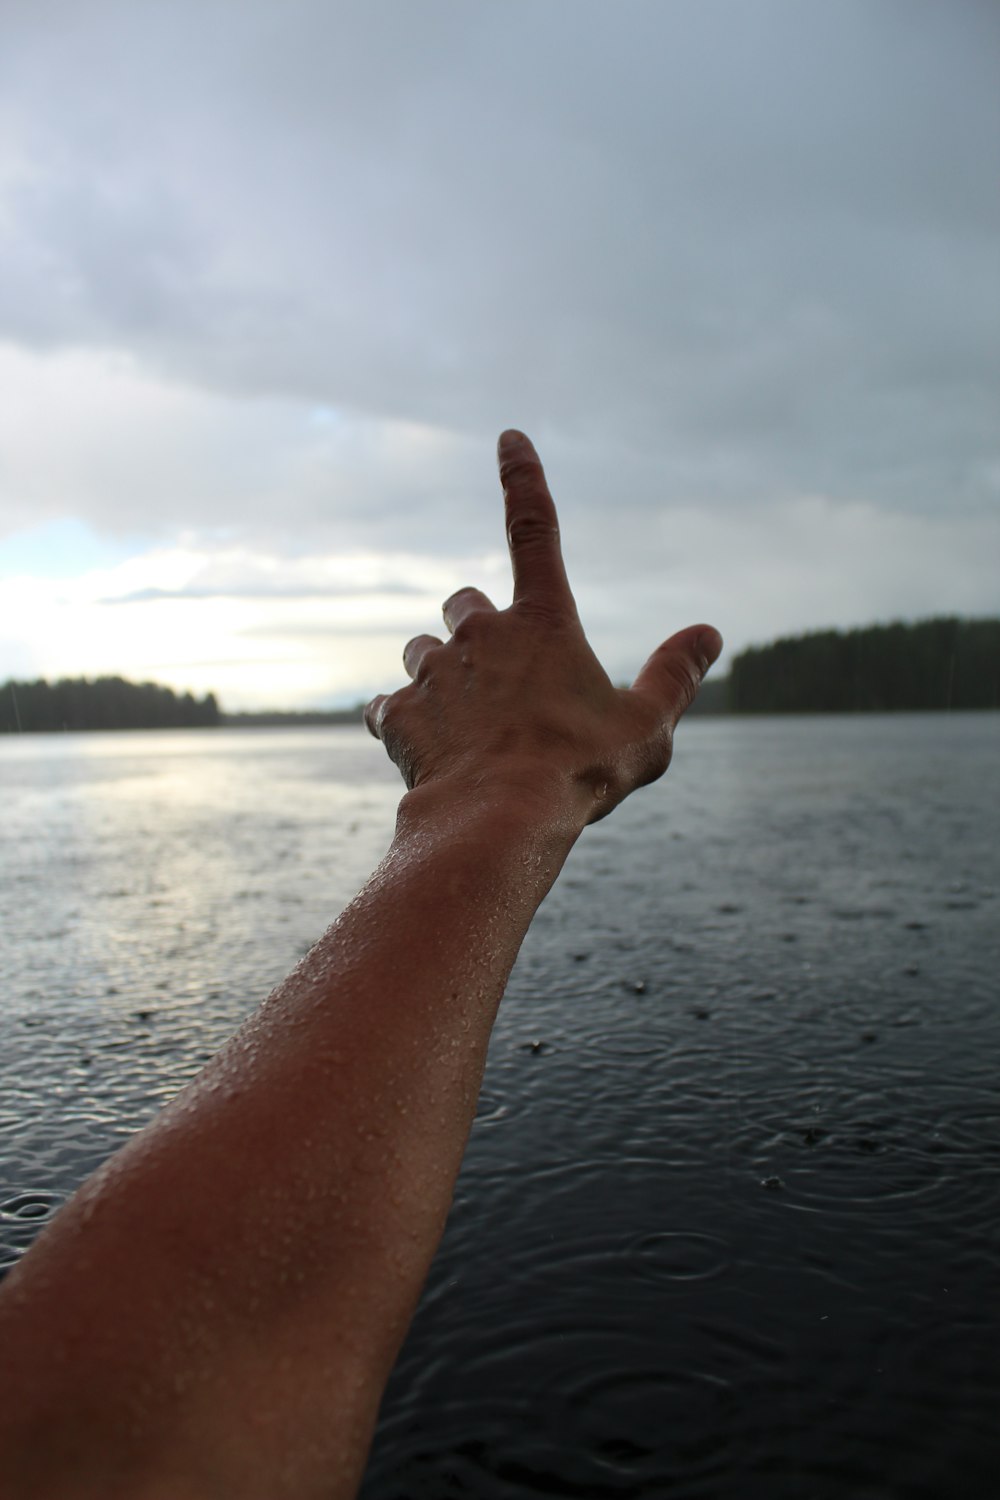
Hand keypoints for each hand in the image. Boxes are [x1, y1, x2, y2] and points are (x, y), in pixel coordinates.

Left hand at [365, 430, 721, 829]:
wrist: (496, 821)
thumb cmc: (580, 771)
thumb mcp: (647, 726)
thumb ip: (676, 675)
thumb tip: (708, 633)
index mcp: (544, 622)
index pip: (535, 529)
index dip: (523, 478)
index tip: (508, 438)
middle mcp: (481, 633)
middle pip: (465, 603)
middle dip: (477, 627)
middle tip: (498, 676)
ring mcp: (433, 672)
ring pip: (422, 650)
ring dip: (440, 674)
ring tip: (467, 725)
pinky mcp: (397, 713)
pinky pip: (389, 705)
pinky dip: (403, 720)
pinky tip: (427, 752)